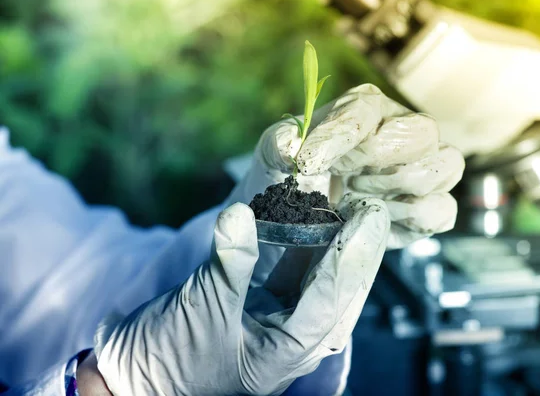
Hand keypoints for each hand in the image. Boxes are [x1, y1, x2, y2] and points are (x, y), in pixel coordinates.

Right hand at [93, 201, 388, 395]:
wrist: (129, 378)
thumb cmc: (168, 362)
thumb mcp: (202, 311)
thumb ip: (229, 263)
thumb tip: (241, 212)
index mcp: (287, 353)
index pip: (331, 301)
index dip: (350, 257)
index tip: (367, 218)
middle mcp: (289, 338)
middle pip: (334, 288)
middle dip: (352, 248)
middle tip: (368, 206)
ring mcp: (272, 321)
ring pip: (311, 277)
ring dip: (325, 242)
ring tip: (342, 203)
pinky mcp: (253, 304)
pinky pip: (282, 272)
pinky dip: (291, 244)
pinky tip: (300, 217)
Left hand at [228, 83, 464, 251]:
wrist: (305, 213)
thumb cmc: (295, 174)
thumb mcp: (275, 155)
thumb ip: (279, 144)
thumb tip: (292, 147)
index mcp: (365, 108)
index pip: (365, 110)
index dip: (338, 137)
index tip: (307, 164)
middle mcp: (403, 130)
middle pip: (422, 131)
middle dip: (379, 159)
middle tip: (344, 180)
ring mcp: (424, 168)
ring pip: (446, 165)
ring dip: (398, 187)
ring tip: (358, 197)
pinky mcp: (430, 207)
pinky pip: (442, 210)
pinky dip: (410, 219)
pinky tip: (376, 217)